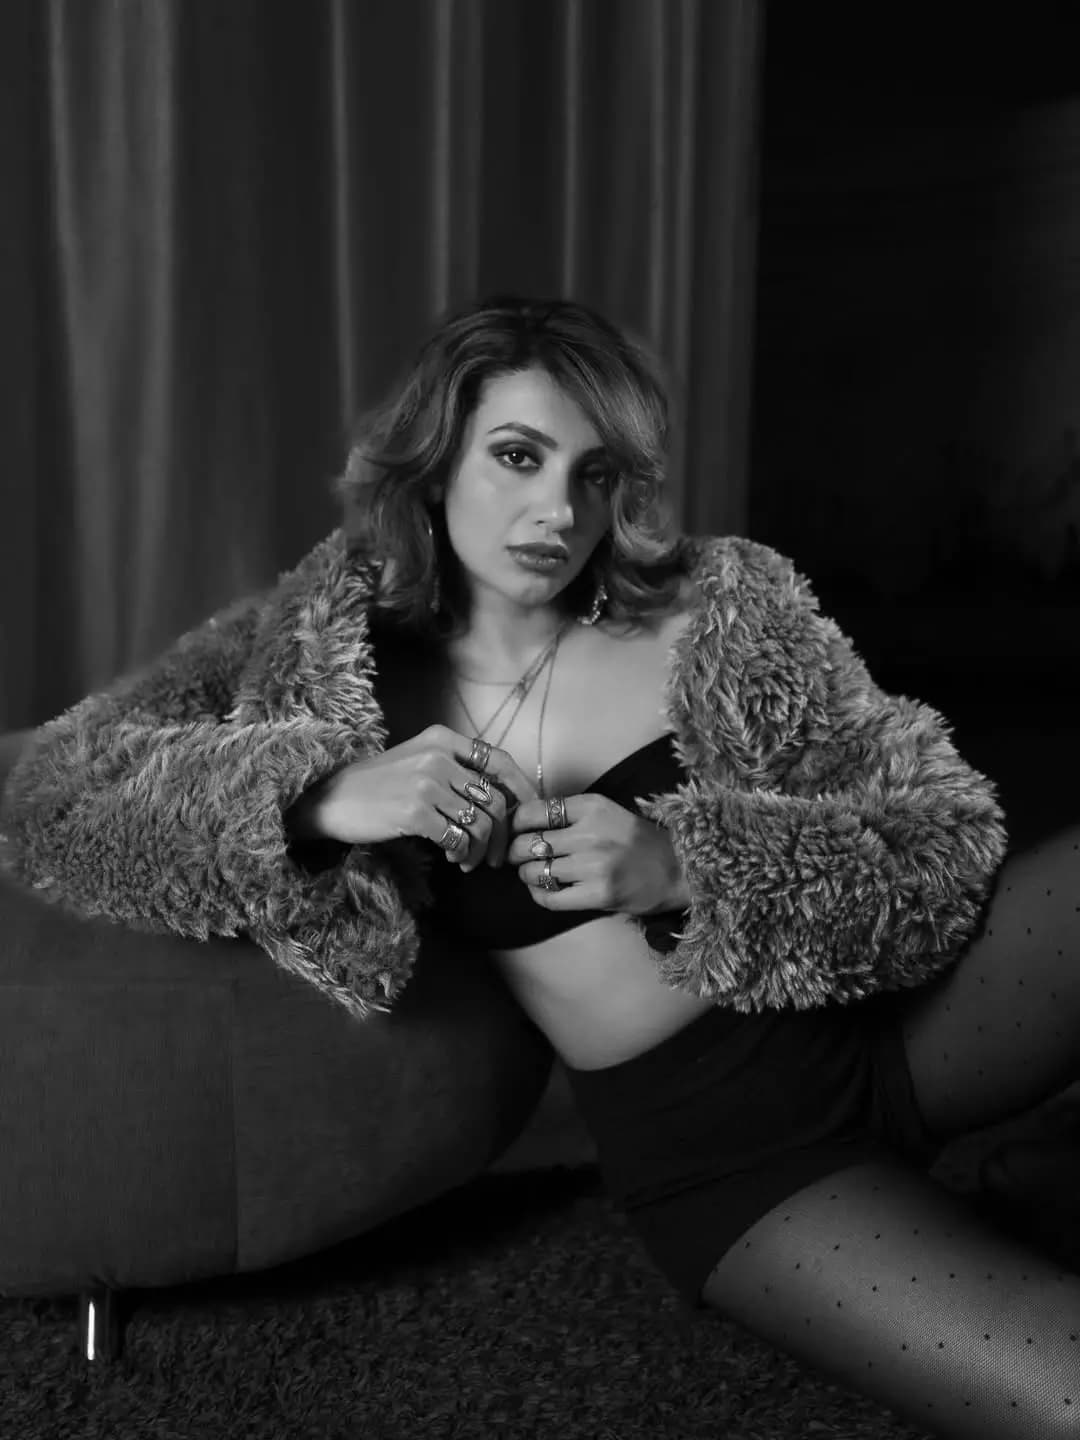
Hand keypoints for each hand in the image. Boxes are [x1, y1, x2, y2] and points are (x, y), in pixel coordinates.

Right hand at [313, 725, 537, 866]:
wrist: (330, 800)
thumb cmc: (377, 785)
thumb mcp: (417, 760)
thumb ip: (455, 770)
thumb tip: (501, 798)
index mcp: (442, 739)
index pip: (499, 761)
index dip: (522, 789)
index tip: (528, 814)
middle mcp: (438, 756)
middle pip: (495, 798)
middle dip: (502, 834)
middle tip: (496, 857)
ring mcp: (426, 783)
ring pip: (480, 822)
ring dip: (480, 850)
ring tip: (468, 861)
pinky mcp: (415, 812)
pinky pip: (457, 838)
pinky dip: (461, 853)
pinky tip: (452, 858)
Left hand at [506, 793, 682, 914]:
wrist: (676, 869)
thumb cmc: (635, 841)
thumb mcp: (605, 813)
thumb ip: (569, 814)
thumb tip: (522, 821)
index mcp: (591, 807)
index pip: (532, 812)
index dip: (514, 824)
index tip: (513, 831)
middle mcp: (590, 833)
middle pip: (527, 843)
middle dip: (514, 852)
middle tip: (517, 856)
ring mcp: (594, 865)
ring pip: (534, 871)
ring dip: (527, 874)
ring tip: (534, 872)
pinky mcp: (598, 894)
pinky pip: (549, 897)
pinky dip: (539, 894)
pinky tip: (543, 889)